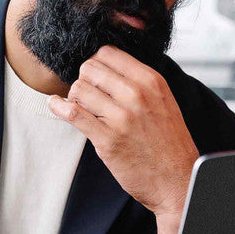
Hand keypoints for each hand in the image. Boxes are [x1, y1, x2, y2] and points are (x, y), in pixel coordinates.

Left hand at [47, 45, 198, 217]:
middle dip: (84, 80)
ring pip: (78, 89)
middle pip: (90, 68)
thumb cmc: (170, 145)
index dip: (96, 64)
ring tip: (83, 109)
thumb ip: (140, 83)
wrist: (178, 181)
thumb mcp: (164, 102)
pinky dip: (58, 107)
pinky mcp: (107, 140)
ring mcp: (122, 117)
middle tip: (89, 97)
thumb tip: (106, 67)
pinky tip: (57, 106)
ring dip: (74, 98)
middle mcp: (137, 95)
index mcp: (152, 82)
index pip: (108, 53)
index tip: (95, 78)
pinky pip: (72, 113)